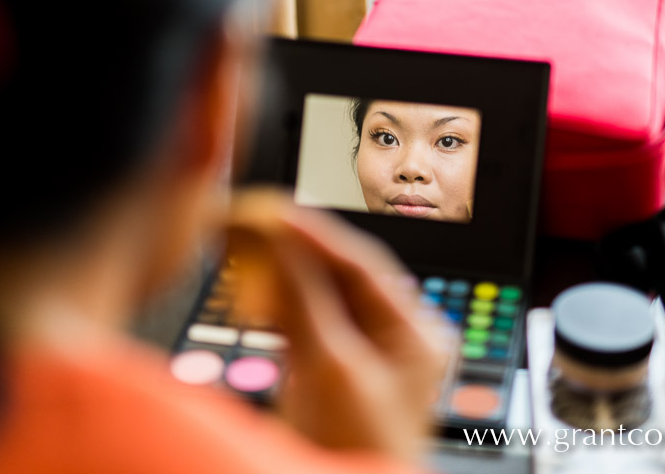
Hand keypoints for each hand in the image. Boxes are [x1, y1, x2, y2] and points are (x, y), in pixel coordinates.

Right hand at [225, 189, 452, 463]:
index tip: (279, 214)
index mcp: (414, 333)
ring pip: (316, 298)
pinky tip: (254, 294)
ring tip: (250, 251)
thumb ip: (307, 303)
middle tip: (257, 226)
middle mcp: (390, 339)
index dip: (318, 236)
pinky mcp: (324, 372)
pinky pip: (300, 323)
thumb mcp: (334, 369)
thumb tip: (284, 246)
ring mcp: (356, 356)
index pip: (364, 266)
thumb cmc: (361, 449)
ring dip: (282, 276)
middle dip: (296, 253)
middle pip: (339, 278)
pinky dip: (275, 306)